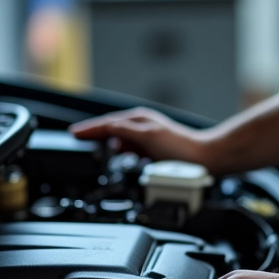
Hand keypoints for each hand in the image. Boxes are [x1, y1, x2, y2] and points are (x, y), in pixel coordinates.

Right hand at [69, 107, 208, 164]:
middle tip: (79, 139)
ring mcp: (148, 137)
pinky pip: (131, 148)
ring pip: (121, 139)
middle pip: (112, 129)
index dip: (89, 129)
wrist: (204, 159)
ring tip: (96, 150)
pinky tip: (123, 157)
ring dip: (109, 144)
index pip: (107, 124)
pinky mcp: (154, 149)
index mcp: (138, 119)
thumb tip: (107, 129)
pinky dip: (123, 152)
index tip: (74, 133)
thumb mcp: (147, 137)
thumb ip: (126, 132)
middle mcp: (142, 125)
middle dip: (95, 134)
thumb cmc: (181, 148)